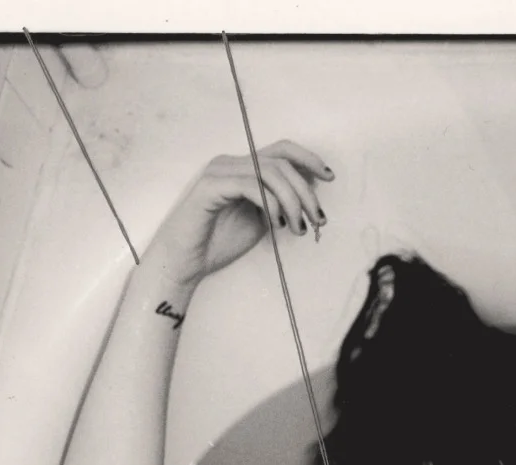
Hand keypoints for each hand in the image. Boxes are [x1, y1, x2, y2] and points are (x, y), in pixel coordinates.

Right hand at [142, 140, 334, 289]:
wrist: (185, 263)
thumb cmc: (219, 243)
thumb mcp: (262, 221)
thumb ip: (281, 203)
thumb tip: (311, 190)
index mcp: (243, 168)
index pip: (282, 150)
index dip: (309, 159)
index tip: (329, 177)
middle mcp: (230, 163)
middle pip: (282, 162)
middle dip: (306, 190)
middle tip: (317, 219)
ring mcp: (219, 172)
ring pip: (271, 172)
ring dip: (293, 200)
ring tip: (298, 228)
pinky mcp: (210, 187)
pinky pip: (251, 185)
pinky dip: (271, 204)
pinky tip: (277, 224)